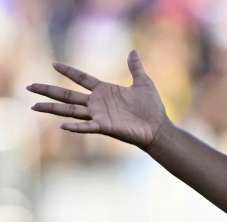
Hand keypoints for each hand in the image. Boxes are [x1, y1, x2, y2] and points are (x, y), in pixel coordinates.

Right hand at [28, 50, 168, 148]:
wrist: (158, 127)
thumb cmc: (152, 107)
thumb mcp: (143, 83)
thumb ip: (135, 68)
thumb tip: (133, 52)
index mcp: (104, 91)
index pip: (82, 78)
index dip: (68, 71)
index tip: (54, 64)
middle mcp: (98, 103)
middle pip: (68, 95)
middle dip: (48, 91)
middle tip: (30, 87)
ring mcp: (99, 115)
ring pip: (70, 110)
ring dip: (52, 108)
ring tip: (34, 106)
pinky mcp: (105, 127)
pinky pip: (87, 126)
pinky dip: (75, 126)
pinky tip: (62, 125)